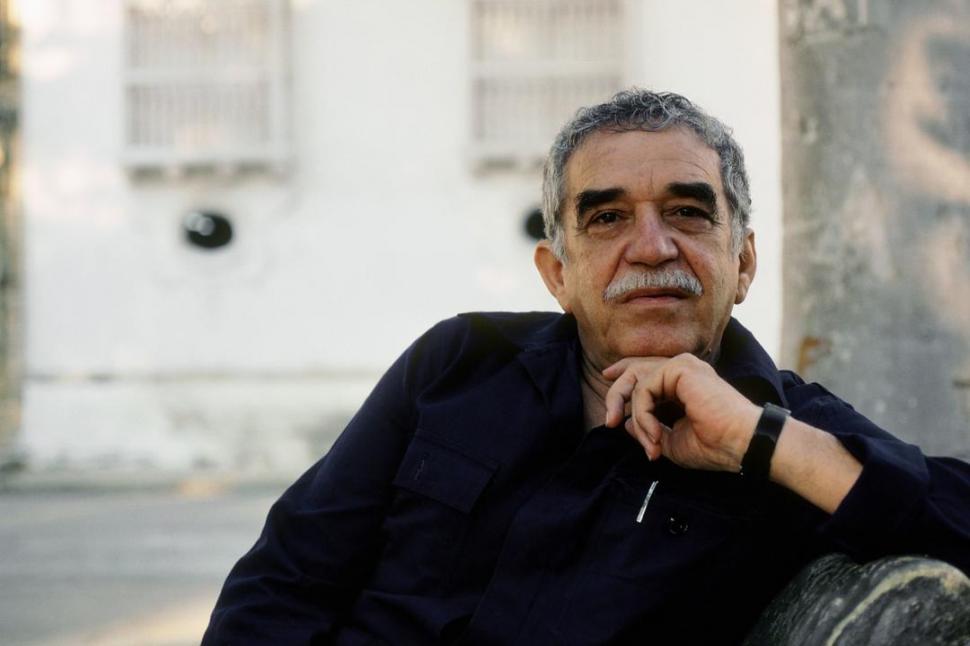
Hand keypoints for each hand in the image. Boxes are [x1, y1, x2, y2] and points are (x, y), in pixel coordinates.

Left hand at [602, 354, 760, 471]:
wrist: (741, 443)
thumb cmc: (714, 445)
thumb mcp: (671, 441)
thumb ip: (647, 429)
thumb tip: (625, 422)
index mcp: (682, 383)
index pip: (644, 370)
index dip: (622, 375)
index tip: (606, 383)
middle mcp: (682, 369)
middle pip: (634, 370)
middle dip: (616, 395)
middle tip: (610, 422)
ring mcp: (682, 365)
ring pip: (636, 379)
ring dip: (636, 415)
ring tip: (651, 442)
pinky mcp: (681, 368)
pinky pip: (645, 388)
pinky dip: (644, 413)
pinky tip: (657, 434)